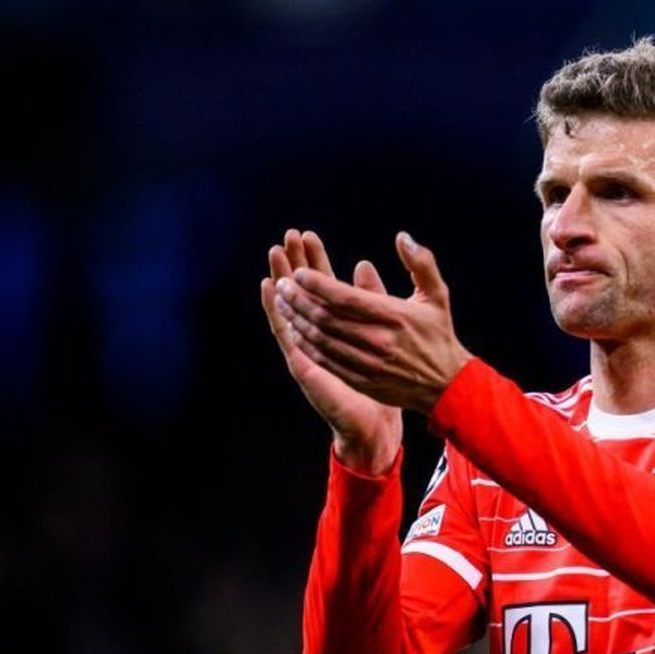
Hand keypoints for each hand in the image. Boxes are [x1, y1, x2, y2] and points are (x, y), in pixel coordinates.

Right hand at [261, 229, 402, 474]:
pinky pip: (283, 331)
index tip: (307, 235)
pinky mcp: (300, 362)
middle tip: (288, 234)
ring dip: (281, 278)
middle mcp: (319, 334)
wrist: (378, 418)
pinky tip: (268, 287)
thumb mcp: (386, 328)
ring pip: (289, 306)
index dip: (313, 260)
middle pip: (302, 291)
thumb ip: (375, 298)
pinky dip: (273, 308)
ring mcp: (307, 348)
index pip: (322, 285)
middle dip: (295, 262)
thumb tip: (363, 263)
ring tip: (276, 251)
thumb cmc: (386, 376)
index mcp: (340, 324)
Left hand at [273, 232, 472, 414]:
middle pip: (326, 318)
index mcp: (394, 316)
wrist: (446, 385)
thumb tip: (403, 236)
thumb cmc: (438, 334)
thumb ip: (421, 263)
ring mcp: (368, 364)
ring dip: (298, 320)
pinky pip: (327, 361)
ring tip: (282, 303)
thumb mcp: (437, 295)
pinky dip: (308, 345)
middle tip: (282, 284)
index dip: (317, 284)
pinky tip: (295, 331)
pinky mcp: (362, 381)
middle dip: (299, 300)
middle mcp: (379, 341)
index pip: (345, 298)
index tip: (298, 273)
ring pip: (322, 340)